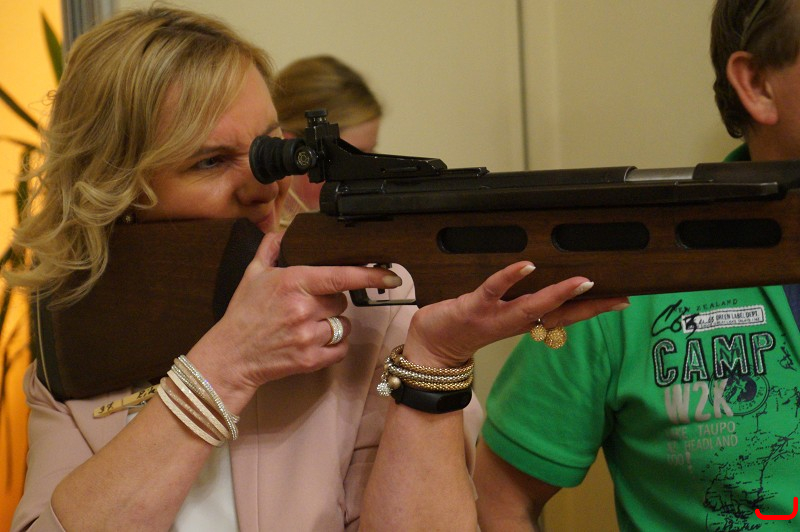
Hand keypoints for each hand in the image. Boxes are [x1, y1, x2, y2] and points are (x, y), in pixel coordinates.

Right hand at [188, 231, 401, 402]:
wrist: (231, 356)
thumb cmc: (243, 315)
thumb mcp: (252, 275)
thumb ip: (270, 249)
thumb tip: (281, 231)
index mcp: (293, 283)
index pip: (340, 276)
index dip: (369, 274)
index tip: (391, 274)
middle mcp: (303, 309)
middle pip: (342, 301)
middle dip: (331, 302)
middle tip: (308, 306)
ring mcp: (308, 336)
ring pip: (343, 325)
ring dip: (333, 325)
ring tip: (308, 326)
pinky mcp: (311, 360)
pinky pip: (341, 349)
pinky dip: (334, 346)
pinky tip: (315, 342)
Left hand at [403, 261, 628, 367]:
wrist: (432, 349)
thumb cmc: (465, 325)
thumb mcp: (498, 316)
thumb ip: (519, 301)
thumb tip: (541, 275)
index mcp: (523, 322)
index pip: (564, 315)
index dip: (593, 309)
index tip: (623, 300)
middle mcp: (515, 322)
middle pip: (557, 314)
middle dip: (588, 306)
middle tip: (617, 295)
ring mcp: (496, 316)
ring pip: (531, 306)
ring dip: (557, 295)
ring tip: (582, 281)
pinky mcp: (473, 307)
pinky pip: (494, 290)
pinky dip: (510, 277)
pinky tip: (527, 265)